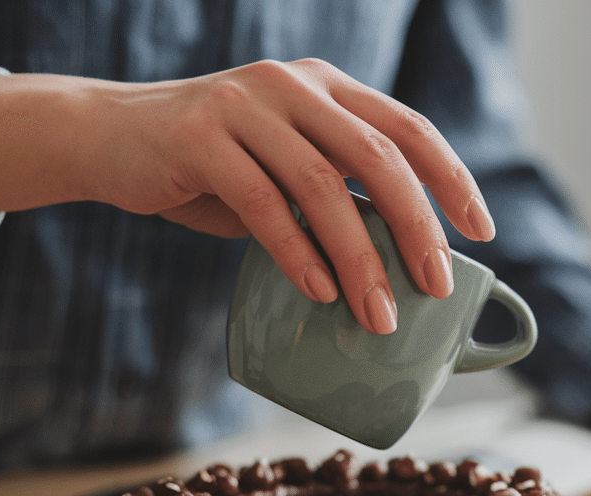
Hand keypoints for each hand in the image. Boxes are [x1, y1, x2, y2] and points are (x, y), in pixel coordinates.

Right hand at [0, 60, 496, 333]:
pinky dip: (297, 253)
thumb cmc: (212, 168)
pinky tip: (320, 292)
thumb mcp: (283, 168)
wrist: (108, 138)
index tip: (482, 232)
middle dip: (417, 227)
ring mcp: (243, 105)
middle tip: (438, 285)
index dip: (452, 179)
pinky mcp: (198, 137)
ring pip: (323, 185)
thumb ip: (335, 194)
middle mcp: (293, 85)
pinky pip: (262, 203)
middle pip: (378, 156)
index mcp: (326, 87)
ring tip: (378, 315)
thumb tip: (401, 263)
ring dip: (360, 258)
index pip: (408, 127)